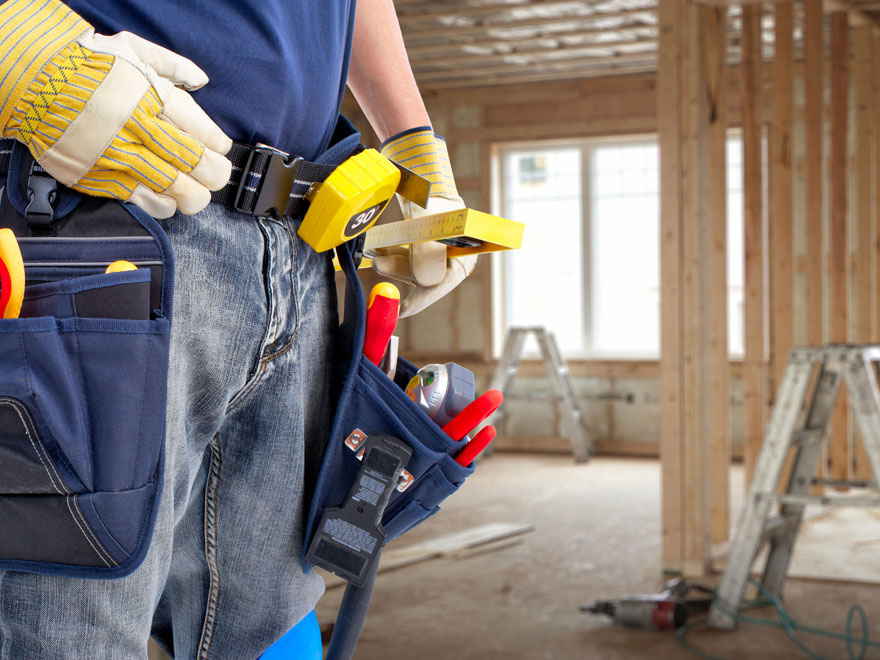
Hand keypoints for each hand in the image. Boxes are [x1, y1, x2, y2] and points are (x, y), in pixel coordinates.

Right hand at [0, 0, 231, 218]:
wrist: (30, 79)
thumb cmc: (84, 62)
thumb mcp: (132, 49)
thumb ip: (172, 65)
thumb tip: (202, 81)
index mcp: (152, 97)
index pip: (203, 132)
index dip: (218, 146)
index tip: (221, 148)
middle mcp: (138, 129)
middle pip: (194, 164)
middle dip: (214, 174)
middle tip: (216, 175)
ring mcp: (118, 156)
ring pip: (174, 188)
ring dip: (193, 196)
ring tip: (197, 193)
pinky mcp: (99, 177)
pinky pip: (142, 200)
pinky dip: (162, 205)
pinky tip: (169, 200)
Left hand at [372, 128, 476, 317]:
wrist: (424, 172)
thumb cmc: (432, 195)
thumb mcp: (430, 222)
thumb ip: (429, 251)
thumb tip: (424, 280)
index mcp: (464, 255)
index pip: (442, 284)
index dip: (422, 299)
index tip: (403, 310)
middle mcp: (451, 257)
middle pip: (423, 277)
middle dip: (400, 272)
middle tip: (379, 263)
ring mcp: (436, 251)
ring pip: (410, 268)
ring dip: (392, 261)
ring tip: (376, 251)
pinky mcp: (421, 245)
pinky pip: (405, 256)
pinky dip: (391, 253)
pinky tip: (378, 248)